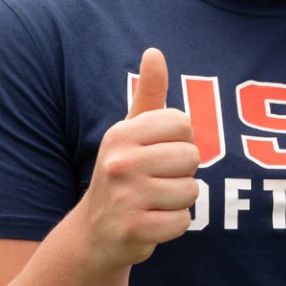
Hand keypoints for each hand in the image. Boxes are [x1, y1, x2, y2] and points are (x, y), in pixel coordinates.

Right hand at [80, 48, 200, 271]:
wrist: (94, 233)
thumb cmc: (124, 173)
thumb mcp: (131, 131)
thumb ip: (149, 93)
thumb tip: (154, 52)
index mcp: (122, 134)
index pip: (183, 124)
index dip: (180, 141)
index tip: (158, 153)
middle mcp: (120, 162)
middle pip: (191, 157)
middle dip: (182, 173)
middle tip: (155, 182)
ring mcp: (125, 198)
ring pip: (191, 191)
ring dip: (179, 201)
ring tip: (153, 202)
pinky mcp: (134, 230)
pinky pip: (183, 221)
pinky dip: (174, 225)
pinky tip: (151, 222)